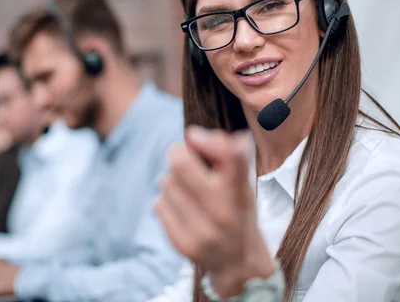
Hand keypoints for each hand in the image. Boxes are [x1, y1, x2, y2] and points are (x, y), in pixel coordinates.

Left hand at [156, 126, 273, 297]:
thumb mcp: (240, 181)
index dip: (211, 143)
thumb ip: (223, 152)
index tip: (192, 135)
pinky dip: (166, 201)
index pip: (234, 161)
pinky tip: (180, 208)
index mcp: (240, 192)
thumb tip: (192, 135)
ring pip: (166, 183)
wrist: (238, 262)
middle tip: (181, 156)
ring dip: (172, 180)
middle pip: (181, 164)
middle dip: (177, 154)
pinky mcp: (184, 245)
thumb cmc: (237, 210)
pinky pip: (159, 205)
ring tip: (186, 190)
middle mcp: (224, 213)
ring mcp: (203, 232)